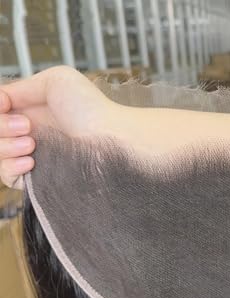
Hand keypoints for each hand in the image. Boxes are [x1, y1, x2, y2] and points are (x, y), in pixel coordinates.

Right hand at [0, 65, 115, 188]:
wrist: (111, 137)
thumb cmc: (92, 108)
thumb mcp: (56, 82)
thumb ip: (21, 87)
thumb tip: (0, 101)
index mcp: (29, 111)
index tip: (6, 107)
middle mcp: (28, 133)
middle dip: (1, 128)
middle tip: (28, 127)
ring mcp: (32, 156)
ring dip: (5, 147)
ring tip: (31, 144)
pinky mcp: (40, 177)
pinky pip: (7, 177)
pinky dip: (10, 167)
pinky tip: (30, 161)